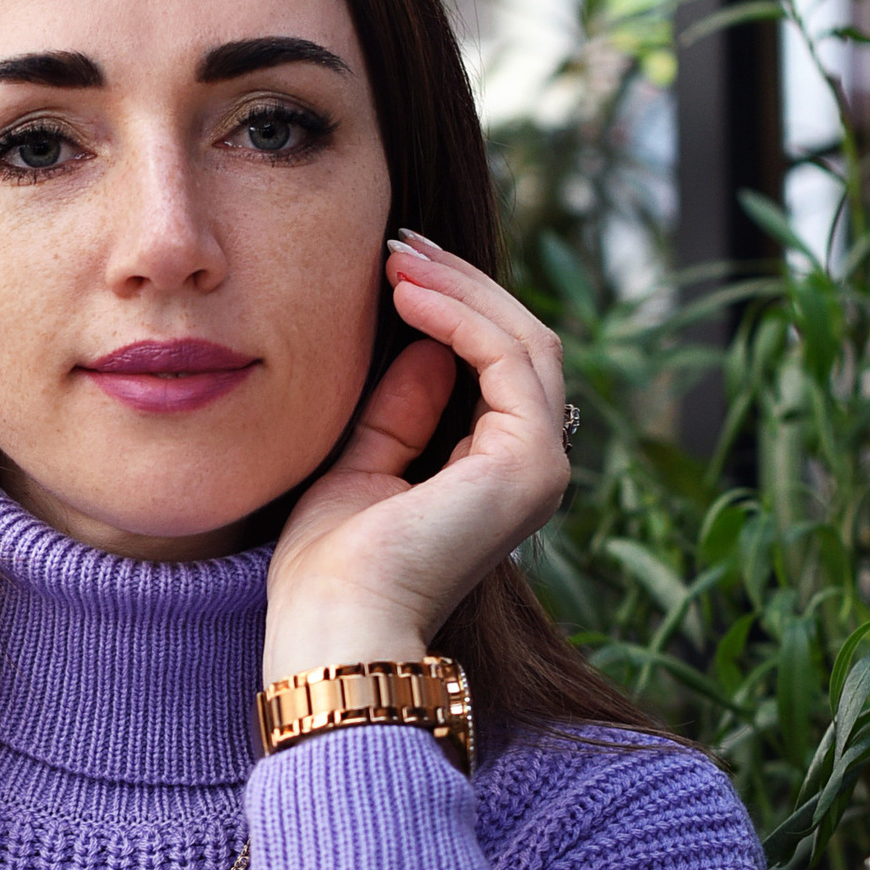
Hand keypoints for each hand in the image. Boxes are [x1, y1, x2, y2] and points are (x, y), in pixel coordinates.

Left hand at [261, 230, 570, 681]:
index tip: (390, 266)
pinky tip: (407, 292)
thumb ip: (396, 408)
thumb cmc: (329, 570)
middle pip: (517, 343)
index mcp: (494, 475)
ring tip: (397, 255)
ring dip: (458, 287)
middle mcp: (531, 470)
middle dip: (457, 283)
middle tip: (397, 241)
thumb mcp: (359, 465)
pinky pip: (508, 358)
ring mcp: (539, 467)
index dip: (448, 307)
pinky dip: (459, 314)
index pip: (494, 366)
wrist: (333, 628)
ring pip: (523, 340)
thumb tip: (419, 344)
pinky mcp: (529, 464)